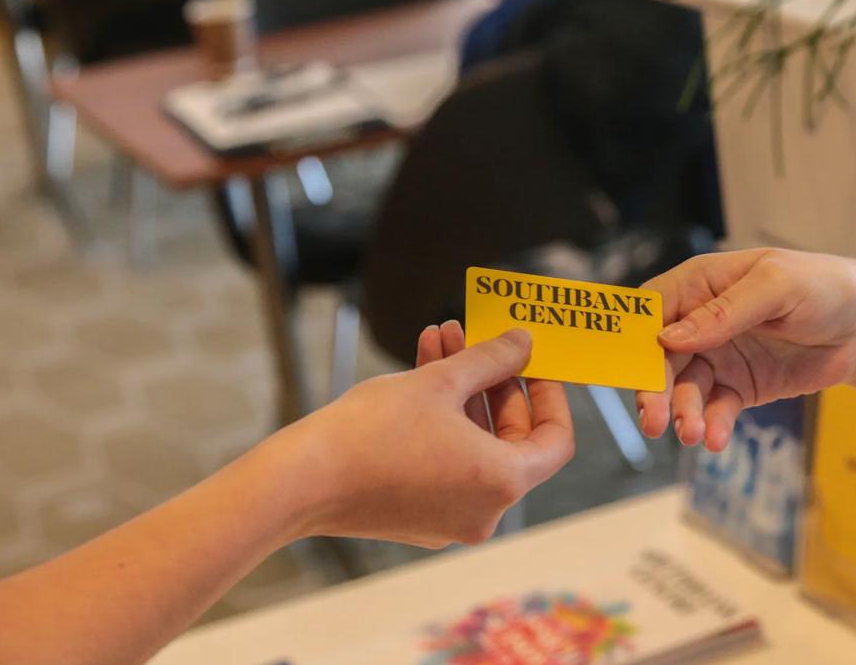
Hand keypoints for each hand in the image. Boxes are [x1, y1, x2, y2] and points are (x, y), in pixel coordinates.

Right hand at [272, 323, 573, 548]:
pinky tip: (420, 368)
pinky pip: (447, 461)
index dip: (550, 395)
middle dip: (493, 380)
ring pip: (473, 443)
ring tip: (441, 336)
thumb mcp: (441, 381)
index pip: (555, 440)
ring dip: (462, 390)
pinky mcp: (418, 517)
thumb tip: (524, 342)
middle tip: (477, 337)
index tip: (535, 362)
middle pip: (511, 438)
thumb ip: (492, 359)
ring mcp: (450, 519)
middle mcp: (484, 511)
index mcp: (503, 483)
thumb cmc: (372, 431)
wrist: (300, 481)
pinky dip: (441, 420)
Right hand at [636, 248, 855, 451]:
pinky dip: (711, 425)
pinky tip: (715, 439)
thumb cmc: (825, 287)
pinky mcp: (740, 387)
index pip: (651, 310)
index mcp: (702, 284)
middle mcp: (701, 322)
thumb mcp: (777, 287)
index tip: (626, 372)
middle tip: (654, 420)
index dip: (633, 340)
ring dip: (682, 413)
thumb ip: (725, 311)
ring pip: (684, 389)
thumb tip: (672, 338)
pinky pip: (715, 409)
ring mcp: (719, 357)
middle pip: (660, 358)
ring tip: (691, 433)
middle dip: (654, 390)